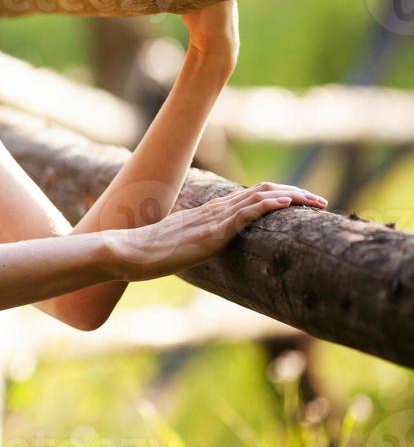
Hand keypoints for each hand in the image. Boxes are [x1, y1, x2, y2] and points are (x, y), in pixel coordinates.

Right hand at [104, 182, 326, 281]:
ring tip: (315, 200)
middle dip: (294, 195)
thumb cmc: (144, 254)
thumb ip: (189, 245)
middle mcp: (212, 211)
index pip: (248, 197)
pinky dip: (267, 206)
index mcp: (205, 214)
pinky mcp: (210, 232)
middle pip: (260, 192)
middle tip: (320, 201)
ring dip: (291, 197)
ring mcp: (211, 220)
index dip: (277, 197)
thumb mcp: (175, 247)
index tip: (301, 203)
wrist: (126, 252)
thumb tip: (192, 253)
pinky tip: (286, 205)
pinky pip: (244, 214)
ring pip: (258, 199)